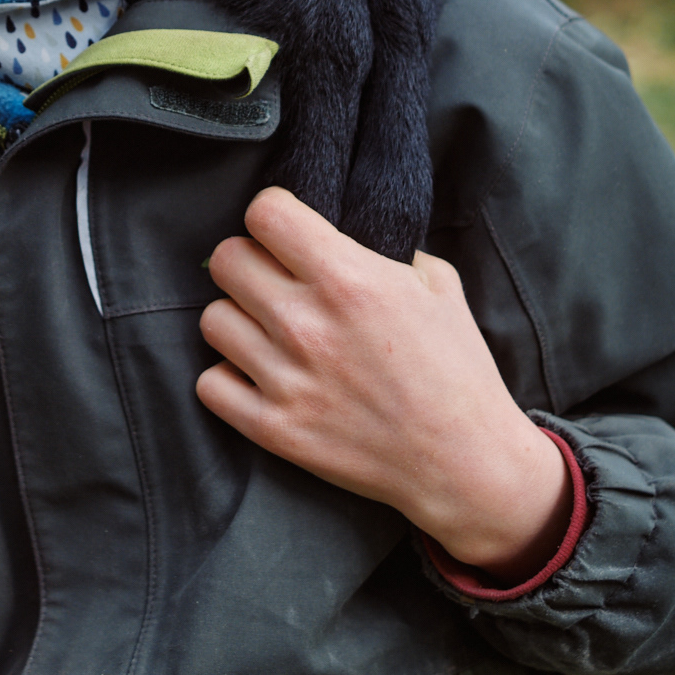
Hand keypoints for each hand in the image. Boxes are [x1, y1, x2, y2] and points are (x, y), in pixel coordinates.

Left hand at [197, 189, 571, 580]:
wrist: (465, 462)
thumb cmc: (457, 369)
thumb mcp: (438, 284)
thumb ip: (384, 249)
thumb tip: (341, 235)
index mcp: (347, 278)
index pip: (264, 212)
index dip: (274, 216)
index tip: (286, 232)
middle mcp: (306, 323)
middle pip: (226, 260)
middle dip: (249, 262)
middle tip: (273, 280)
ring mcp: (285, 379)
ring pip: (213, 319)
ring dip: (239, 320)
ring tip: (268, 331)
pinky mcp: (273, 428)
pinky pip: (209, 384)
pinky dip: (230, 377)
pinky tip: (260, 375)